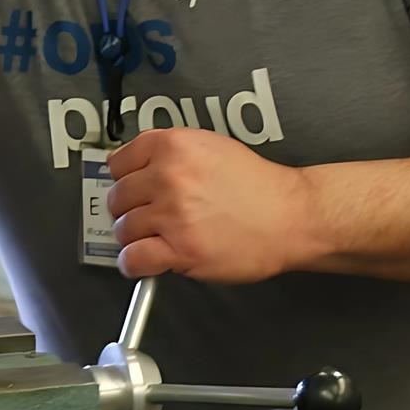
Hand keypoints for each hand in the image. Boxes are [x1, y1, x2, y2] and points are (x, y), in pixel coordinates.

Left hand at [105, 129, 323, 283]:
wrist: (291, 216)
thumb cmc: (258, 186)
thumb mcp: (211, 146)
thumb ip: (171, 152)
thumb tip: (138, 165)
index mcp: (173, 146)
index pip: (119, 162)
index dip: (124, 178)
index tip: (131, 188)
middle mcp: (169, 177)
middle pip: (118, 197)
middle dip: (130, 209)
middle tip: (148, 216)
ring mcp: (172, 214)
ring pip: (123, 229)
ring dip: (134, 237)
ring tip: (155, 237)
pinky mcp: (180, 249)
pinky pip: (133, 258)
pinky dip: (133, 263)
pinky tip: (143, 261)